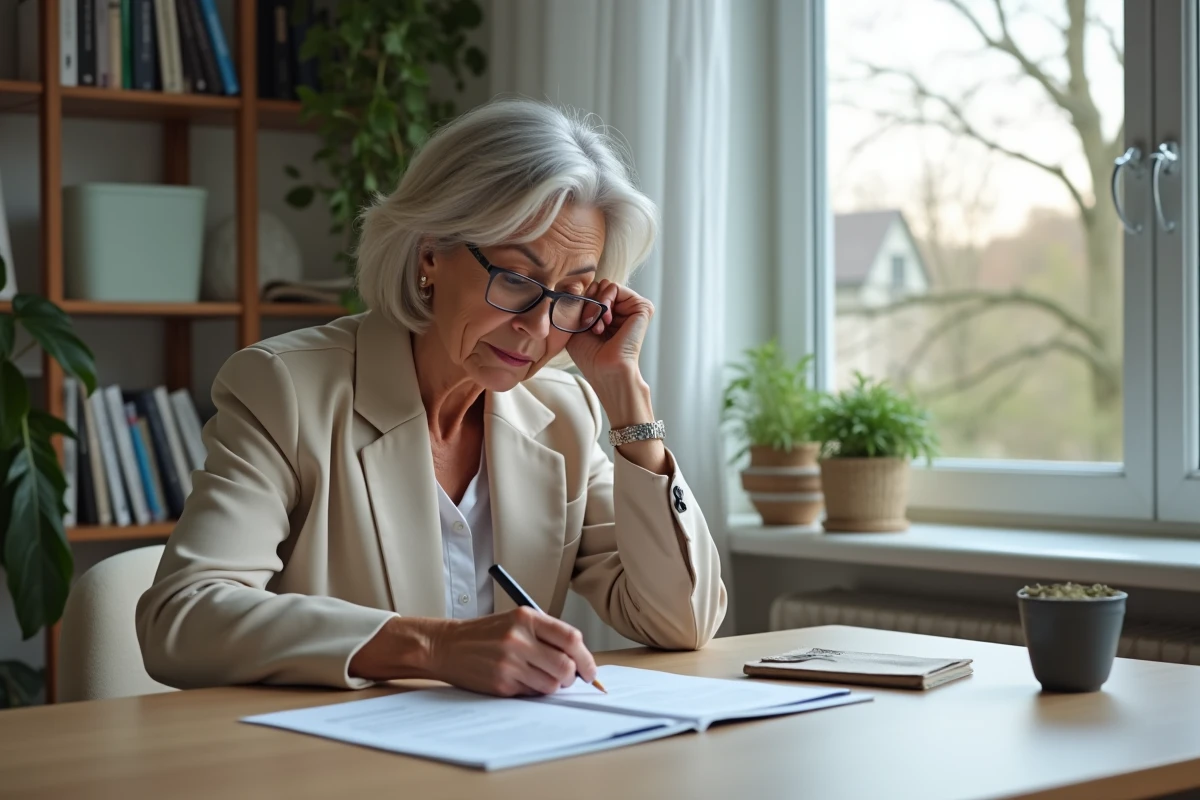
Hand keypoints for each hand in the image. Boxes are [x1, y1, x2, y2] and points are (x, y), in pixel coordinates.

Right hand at [427, 608, 597, 695]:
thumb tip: (579, 659)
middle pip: (565, 665)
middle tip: (570, 678)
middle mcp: (518, 639)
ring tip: (541, 677)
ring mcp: (509, 663)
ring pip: (551, 684)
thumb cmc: (485, 634)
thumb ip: (546, 635)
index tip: (589, 669)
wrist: (447, 645)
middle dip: (573, 677)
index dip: (586, 657)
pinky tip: (522, 680)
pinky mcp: (501, 684)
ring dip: (553, 686)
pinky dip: (534, 691)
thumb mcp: (515, 621)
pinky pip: (532, 693)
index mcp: (526, 618)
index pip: (570, 638)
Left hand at [567, 280, 653, 384]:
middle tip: (589, 325)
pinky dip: (604, 300)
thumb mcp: (576, 325)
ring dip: (595, 304)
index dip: (581, 303)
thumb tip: (587, 282)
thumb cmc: (590, 355)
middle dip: (588, 303)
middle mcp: (622, 310)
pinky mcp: (642, 306)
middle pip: (598, 286)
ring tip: (597, 325)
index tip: (580, 324)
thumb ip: (580, 302)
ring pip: (605, 286)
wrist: (605, 369)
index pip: (592, 292)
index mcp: (610, 315)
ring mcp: (633, 308)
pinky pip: (615, 287)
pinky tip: (606, 320)